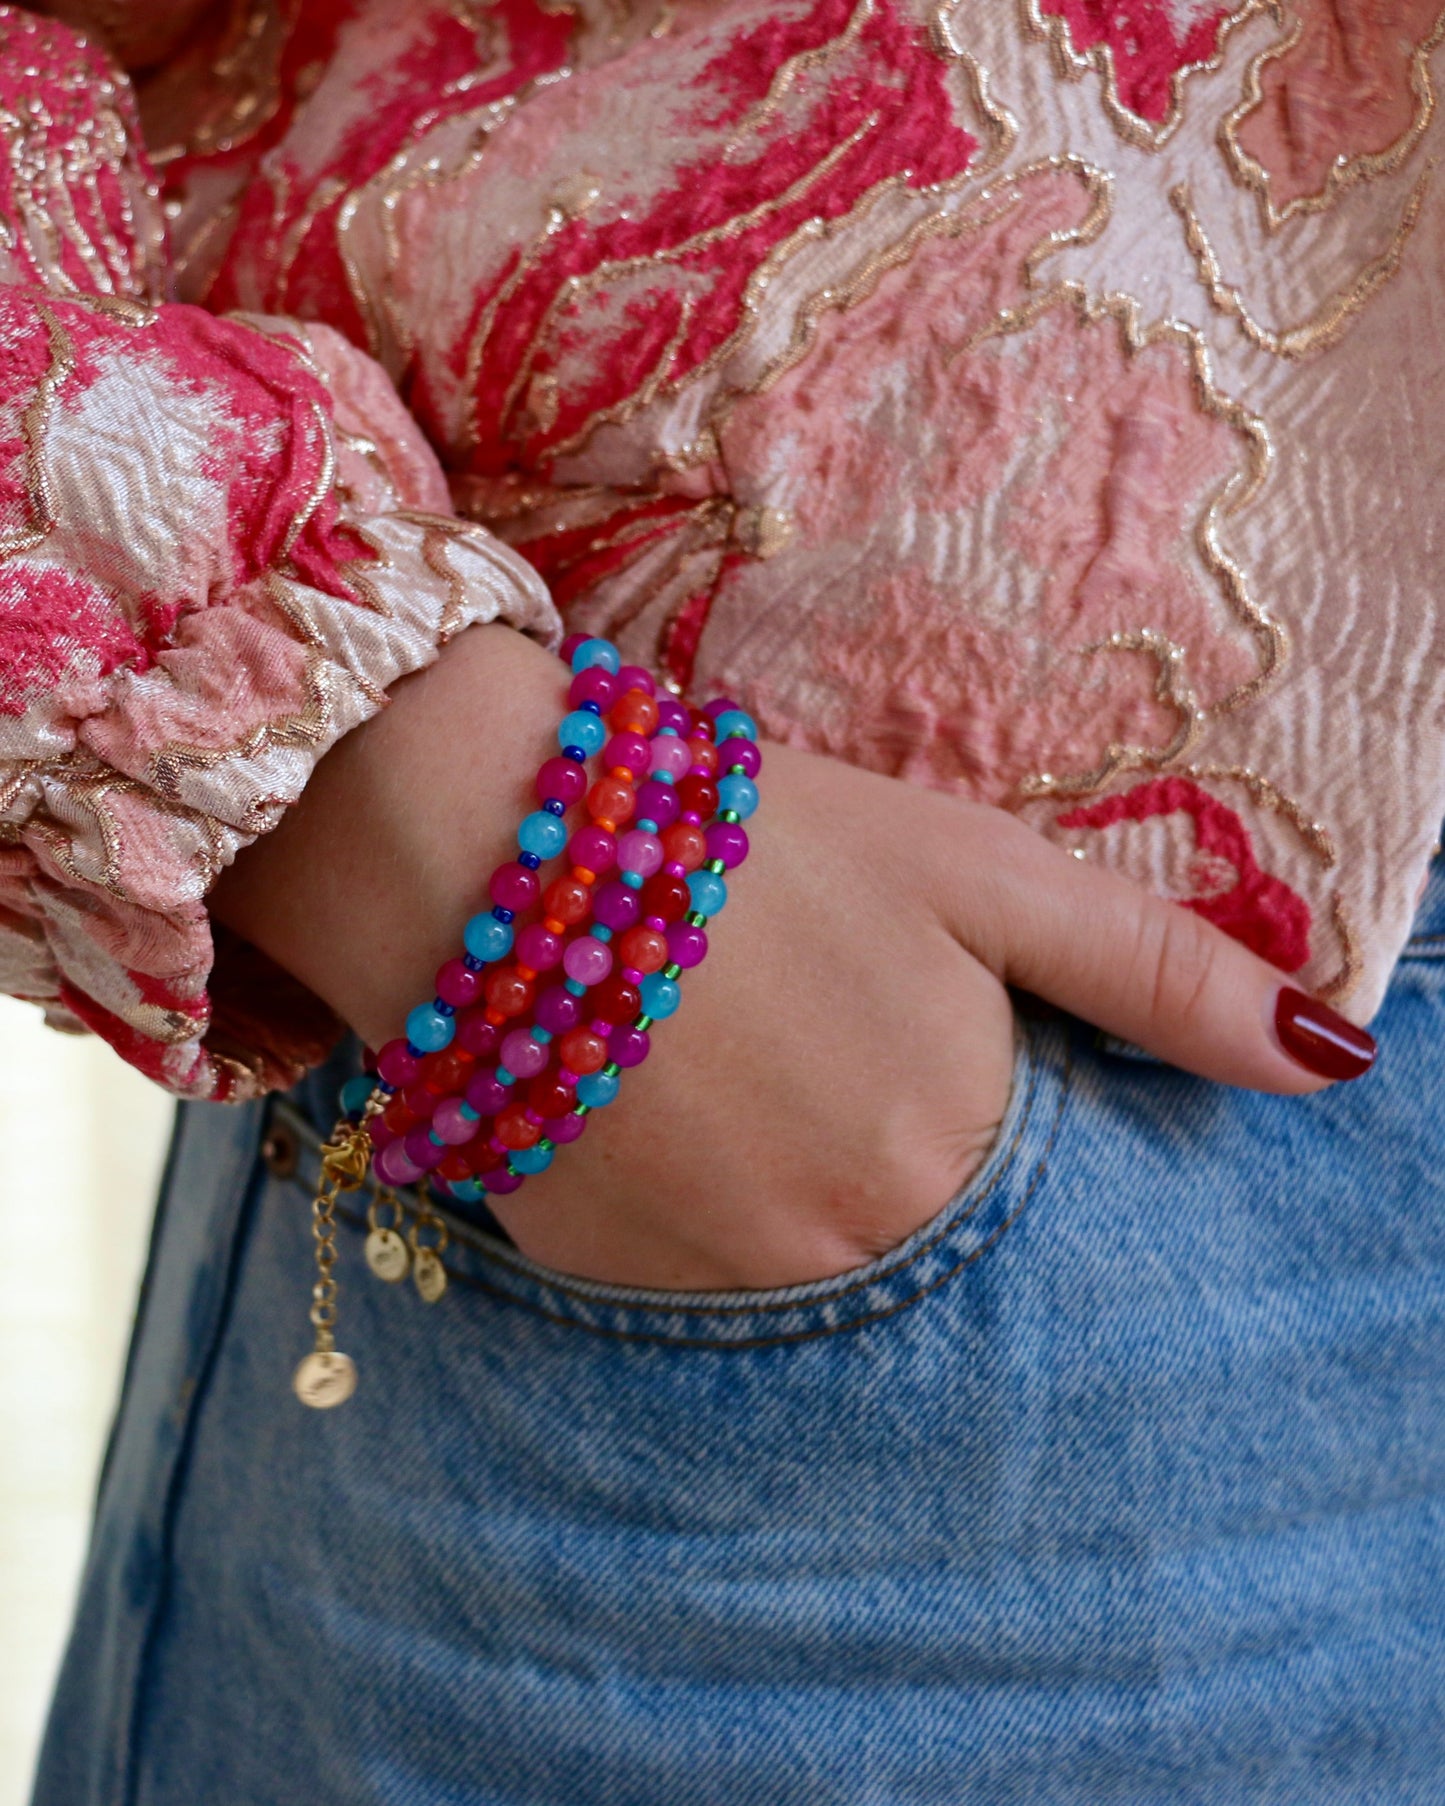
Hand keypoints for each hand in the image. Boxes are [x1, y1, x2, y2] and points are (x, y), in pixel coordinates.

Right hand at [213, 625, 1374, 1290]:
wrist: (483, 848)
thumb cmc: (748, 840)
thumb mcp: (973, 872)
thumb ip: (1155, 970)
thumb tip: (1334, 1062)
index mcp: (953, 1144)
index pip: (1035, 1200)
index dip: (980, 1107)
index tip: (908, 1045)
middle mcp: (847, 1248)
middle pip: (922, 1240)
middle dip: (888, 1152)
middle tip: (802, 1046)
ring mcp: (719, 1287)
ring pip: (809, 1272)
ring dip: (790, 1188)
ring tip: (725, 1068)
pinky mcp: (603, 1290)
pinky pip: (694, 1286)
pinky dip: (694, 1213)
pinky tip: (656, 1109)